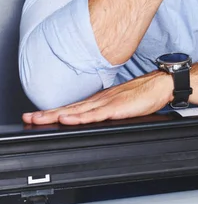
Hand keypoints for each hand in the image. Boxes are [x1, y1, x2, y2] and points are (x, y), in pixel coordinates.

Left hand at [22, 71, 172, 125]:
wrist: (162, 84)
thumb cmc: (146, 93)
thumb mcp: (123, 102)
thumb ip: (109, 110)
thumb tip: (98, 117)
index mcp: (102, 99)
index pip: (74, 107)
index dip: (55, 111)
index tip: (38, 115)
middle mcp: (101, 99)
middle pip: (70, 108)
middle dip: (48, 113)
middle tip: (29, 117)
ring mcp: (107, 102)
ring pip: (77, 110)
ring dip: (57, 115)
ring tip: (39, 118)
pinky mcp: (116, 108)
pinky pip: (94, 114)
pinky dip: (79, 117)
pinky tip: (67, 119)